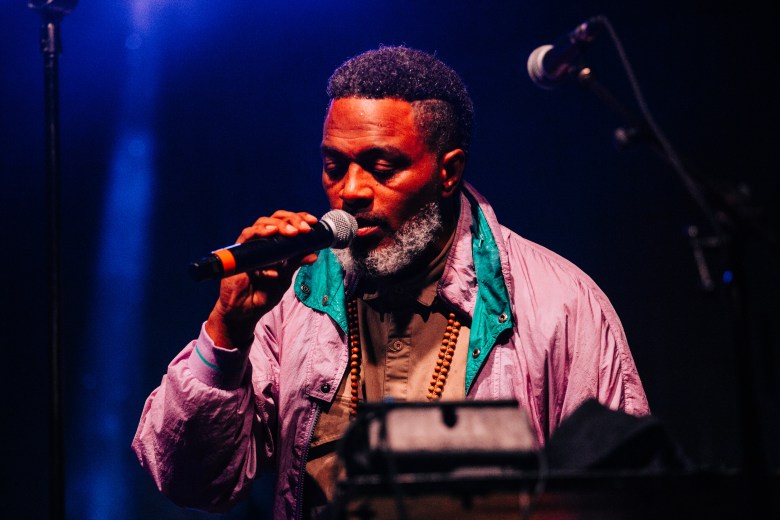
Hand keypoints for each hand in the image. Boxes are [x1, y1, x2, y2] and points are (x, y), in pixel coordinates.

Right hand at [205, 210, 319, 349]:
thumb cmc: (263, 293)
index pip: (287, 223)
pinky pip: (247, 238)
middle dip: (292, 220)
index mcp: (276, 245)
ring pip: (261, 223)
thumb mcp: (284, 278)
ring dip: (278, 225)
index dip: (300, 218)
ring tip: (292, 232)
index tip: (312, 223)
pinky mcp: (238, 253)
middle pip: (275, 219)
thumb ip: (295, 264)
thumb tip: (314, 254)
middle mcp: (263, 242)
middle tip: (304, 229)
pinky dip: (260, 234)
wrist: (245, 311)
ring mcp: (250, 246)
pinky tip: (272, 236)